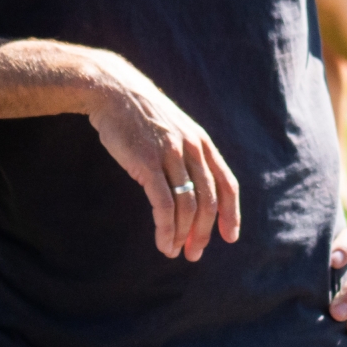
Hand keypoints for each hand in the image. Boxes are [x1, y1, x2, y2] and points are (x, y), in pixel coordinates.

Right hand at [82, 51, 242, 261]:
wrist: (114, 92)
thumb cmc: (142, 117)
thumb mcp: (174, 131)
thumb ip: (187, 156)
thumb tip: (193, 190)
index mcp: (203, 143)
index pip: (227, 184)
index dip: (232, 213)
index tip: (230, 236)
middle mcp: (193, 149)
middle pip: (209, 200)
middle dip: (204, 232)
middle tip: (195, 254)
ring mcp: (170, 155)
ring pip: (187, 205)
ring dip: (183, 235)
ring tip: (174, 252)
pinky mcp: (147, 163)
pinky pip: (164, 204)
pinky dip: (166, 228)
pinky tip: (163, 242)